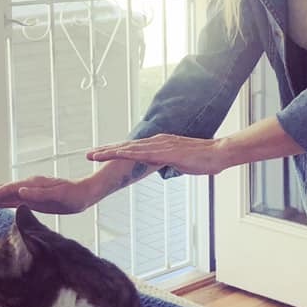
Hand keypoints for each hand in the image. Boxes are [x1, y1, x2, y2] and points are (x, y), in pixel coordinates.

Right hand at [0, 175, 96, 213]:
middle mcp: (28, 186)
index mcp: (31, 186)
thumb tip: (19, 191)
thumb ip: (39, 195)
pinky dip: (1, 200)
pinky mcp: (33, 196)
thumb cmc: (74, 196)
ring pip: (5, 194)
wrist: (85, 192)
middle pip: (0, 191)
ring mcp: (30, 190)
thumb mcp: (59, 197)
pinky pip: (13, 198)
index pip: (3, 191)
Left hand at [86, 134, 228, 175]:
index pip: (132, 148)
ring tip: (93, 155)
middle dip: (106, 150)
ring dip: (110, 152)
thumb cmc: (203, 159)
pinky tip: (115, 155)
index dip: (115, 151)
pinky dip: (127, 154)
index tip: (100, 154)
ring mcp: (160, 145)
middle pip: (126, 146)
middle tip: (88, 154)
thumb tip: (168, 165)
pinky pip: (142, 153)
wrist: (218, 153)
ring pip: (129, 148)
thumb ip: (171, 161)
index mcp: (160, 143)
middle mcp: (157, 141)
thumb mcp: (182, 162)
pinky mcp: (165, 151)